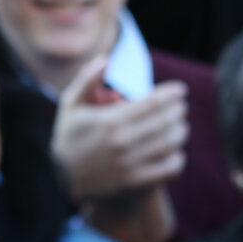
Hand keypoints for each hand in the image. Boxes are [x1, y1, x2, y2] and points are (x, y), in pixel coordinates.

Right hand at [51, 52, 187, 201]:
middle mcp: (120, 143)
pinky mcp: (135, 182)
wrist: (62, 180)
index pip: (151, 103)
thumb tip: (105, 58)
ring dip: (180, 131)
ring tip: (178, 126)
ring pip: (171, 142)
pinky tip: (172, 151)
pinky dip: (177, 157)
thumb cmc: (70, 136)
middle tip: (180, 107)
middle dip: (178, 111)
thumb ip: (87, 80)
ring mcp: (129, 164)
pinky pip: (170, 167)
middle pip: (165, 121)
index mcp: (108, 121)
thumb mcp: (70, 106)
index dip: (171, 94)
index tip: (180, 90)